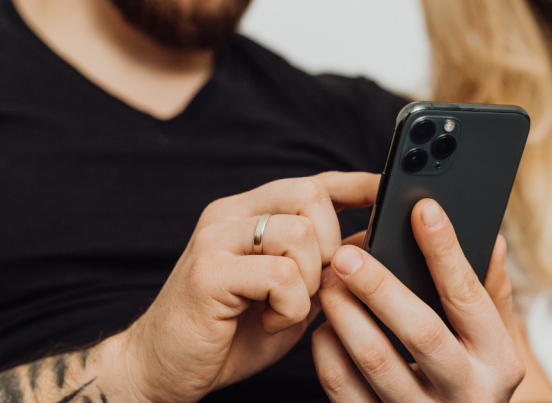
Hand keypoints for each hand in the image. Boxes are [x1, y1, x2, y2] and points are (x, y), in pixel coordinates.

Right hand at [111, 172, 378, 402]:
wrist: (162, 369)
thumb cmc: (230, 333)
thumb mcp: (291, 292)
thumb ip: (324, 264)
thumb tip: (373, 240)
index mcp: (251, 213)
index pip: (313, 182)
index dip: (355, 184)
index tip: (388, 188)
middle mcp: (231, 215)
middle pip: (312, 196)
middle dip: (332, 245)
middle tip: (314, 285)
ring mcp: (216, 239)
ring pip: (301, 234)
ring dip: (309, 282)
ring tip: (284, 308)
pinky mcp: (209, 272)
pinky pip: (282, 275)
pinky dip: (289, 307)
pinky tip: (267, 321)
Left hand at [311, 199, 524, 401]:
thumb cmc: (475, 378)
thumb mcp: (497, 340)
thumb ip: (493, 292)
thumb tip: (494, 239)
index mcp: (499, 360)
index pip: (469, 296)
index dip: (445, 250)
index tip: (423, 210)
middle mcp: (469, 391)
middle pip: (421, 332)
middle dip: (381, 287)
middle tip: (347, 255)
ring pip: (378, 362)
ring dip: (347, 317)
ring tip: (329, 284)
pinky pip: (346, 392)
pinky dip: (329, 355)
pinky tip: (323, 327)